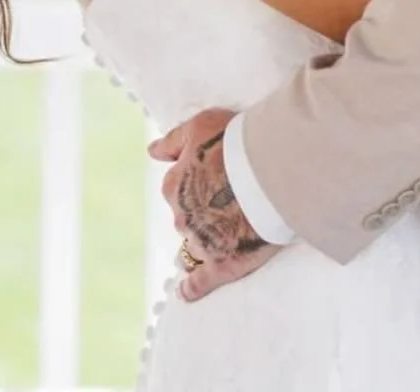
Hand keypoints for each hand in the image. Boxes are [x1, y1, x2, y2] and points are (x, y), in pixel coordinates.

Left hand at [149, 108, 279, 300]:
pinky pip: (199, 282)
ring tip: (229, 232)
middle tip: (229, 201)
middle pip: (187, 217)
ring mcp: (200, 243)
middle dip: (202, 212)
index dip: (197, 183)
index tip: (215, 179)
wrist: (267, 171)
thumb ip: (173, 141)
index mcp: (174, 185)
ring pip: (195, 244)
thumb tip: (152, 150)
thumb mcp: (200, 126)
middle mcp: (181, 216)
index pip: (176, 187)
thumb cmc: (236, 142)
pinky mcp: (220, 265)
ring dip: (206, 240)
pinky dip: (193, 288)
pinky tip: (187, 291)